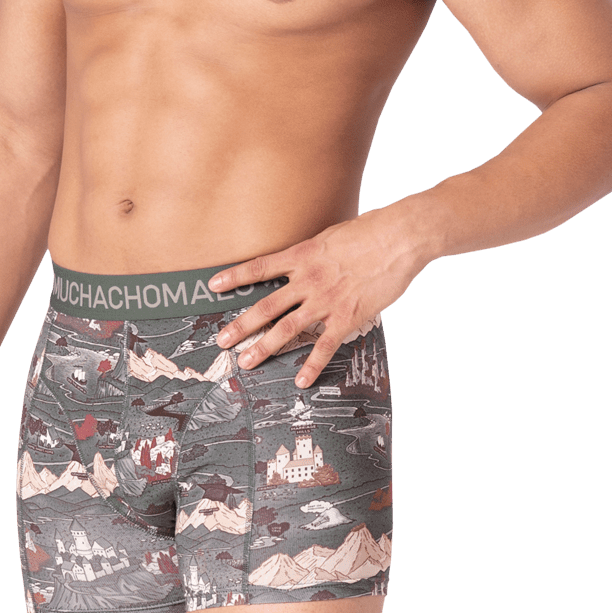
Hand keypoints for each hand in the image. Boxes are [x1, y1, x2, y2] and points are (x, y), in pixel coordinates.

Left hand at [210, 207, 421, 386]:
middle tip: (221, 341)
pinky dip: (312, 366)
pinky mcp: (347, 317)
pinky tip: (301, 381)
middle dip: (241, 325)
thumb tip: (306, 257)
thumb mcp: (332, 235)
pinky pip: (325, 346)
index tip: (213, 284)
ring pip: (287, 328)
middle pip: (266, 306)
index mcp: (303, 255)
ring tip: (246, 362)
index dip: (235, 276)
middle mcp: (308, 280)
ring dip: (265, 347)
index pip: (260, 267)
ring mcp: (326, 301)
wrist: (399, 238)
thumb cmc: (370, 231)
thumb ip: (315, 251)